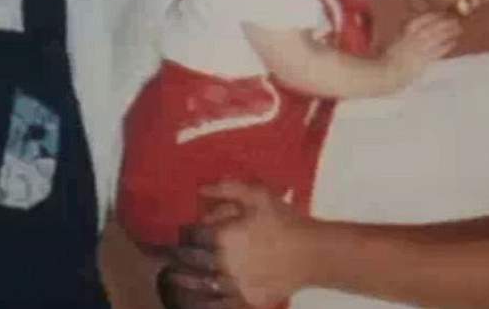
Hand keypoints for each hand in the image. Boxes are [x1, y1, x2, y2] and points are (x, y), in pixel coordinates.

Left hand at [184, 181, 311, 307]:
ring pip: (204, 285)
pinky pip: (224, 302)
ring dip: (192, 280)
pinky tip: (207, 295)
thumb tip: (202, 190)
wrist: (313, 253)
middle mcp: (225, 264)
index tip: (184, 234)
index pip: (191, 237)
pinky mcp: (249, 300)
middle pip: (192, 262)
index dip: (185, 233)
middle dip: (182, 257)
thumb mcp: (258, 195)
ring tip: (182, 277)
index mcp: (223, 237)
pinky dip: (213, 299)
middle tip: (175, 256)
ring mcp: (237, 285)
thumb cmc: (284, 221)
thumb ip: (227, 189)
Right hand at [384, 12, 460, 81]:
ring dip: (448, 32)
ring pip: (436, 37)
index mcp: (403, 33)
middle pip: (431, 28)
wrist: (385, 73)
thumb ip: (401, 33)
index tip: (440, 13)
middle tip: (455, 19)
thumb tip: (408, 26)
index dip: (431, 16)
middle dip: (443, 22)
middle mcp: (412, 38)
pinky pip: (437, 51)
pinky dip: (446, 46)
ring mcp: (419, 49)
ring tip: (458, 29)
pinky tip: (454, 42)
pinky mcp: (424, 60)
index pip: (419, 21)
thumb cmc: (385, 59)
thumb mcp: (392, 41)